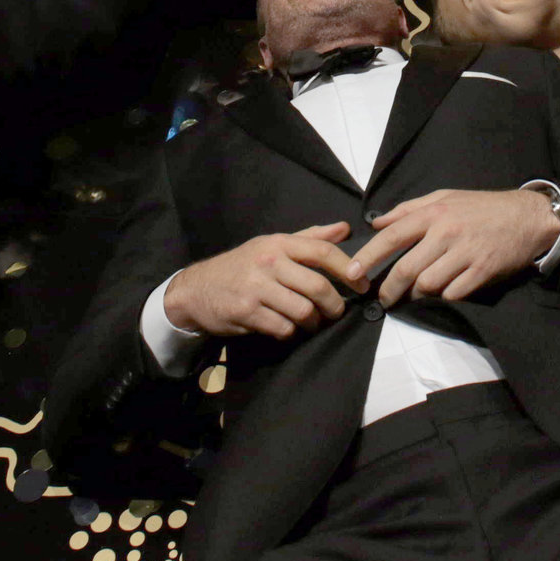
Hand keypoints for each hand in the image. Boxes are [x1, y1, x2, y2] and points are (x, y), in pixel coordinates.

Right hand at [162, 222, 361, 340]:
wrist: (197, 289)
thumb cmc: (242, 266)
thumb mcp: (271, 245)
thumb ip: (309, 238)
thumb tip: (344, 228)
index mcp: (278, 243)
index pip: (322, 252)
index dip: (348, 269)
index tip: (362, 284)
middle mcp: (268, 262)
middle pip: (317, 286)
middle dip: (334, 305)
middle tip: (336, 312)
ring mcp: (256, 288)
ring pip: (303, 311)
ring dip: (312, 322)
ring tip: (311, 322)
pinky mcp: (246, 312)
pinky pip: (283, 328)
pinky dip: (290, 331)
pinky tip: (286, 327)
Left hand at [347, 189, 559, 305]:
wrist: (527, 217)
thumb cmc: (482, 207)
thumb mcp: (445, 197)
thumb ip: (409, 209)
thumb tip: (377, 222)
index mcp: (434, 212)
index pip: (391, 237)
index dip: (367, 257)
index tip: (351, 274)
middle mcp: (446, 232)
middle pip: (406, 269)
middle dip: (389, 289)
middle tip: (384, 299)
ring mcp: (465, 253)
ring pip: (427, 285)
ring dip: (418, 294)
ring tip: (417, 293)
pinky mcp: (482, 271)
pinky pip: (453, 293)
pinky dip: (445, 297)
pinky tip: (445, 291)